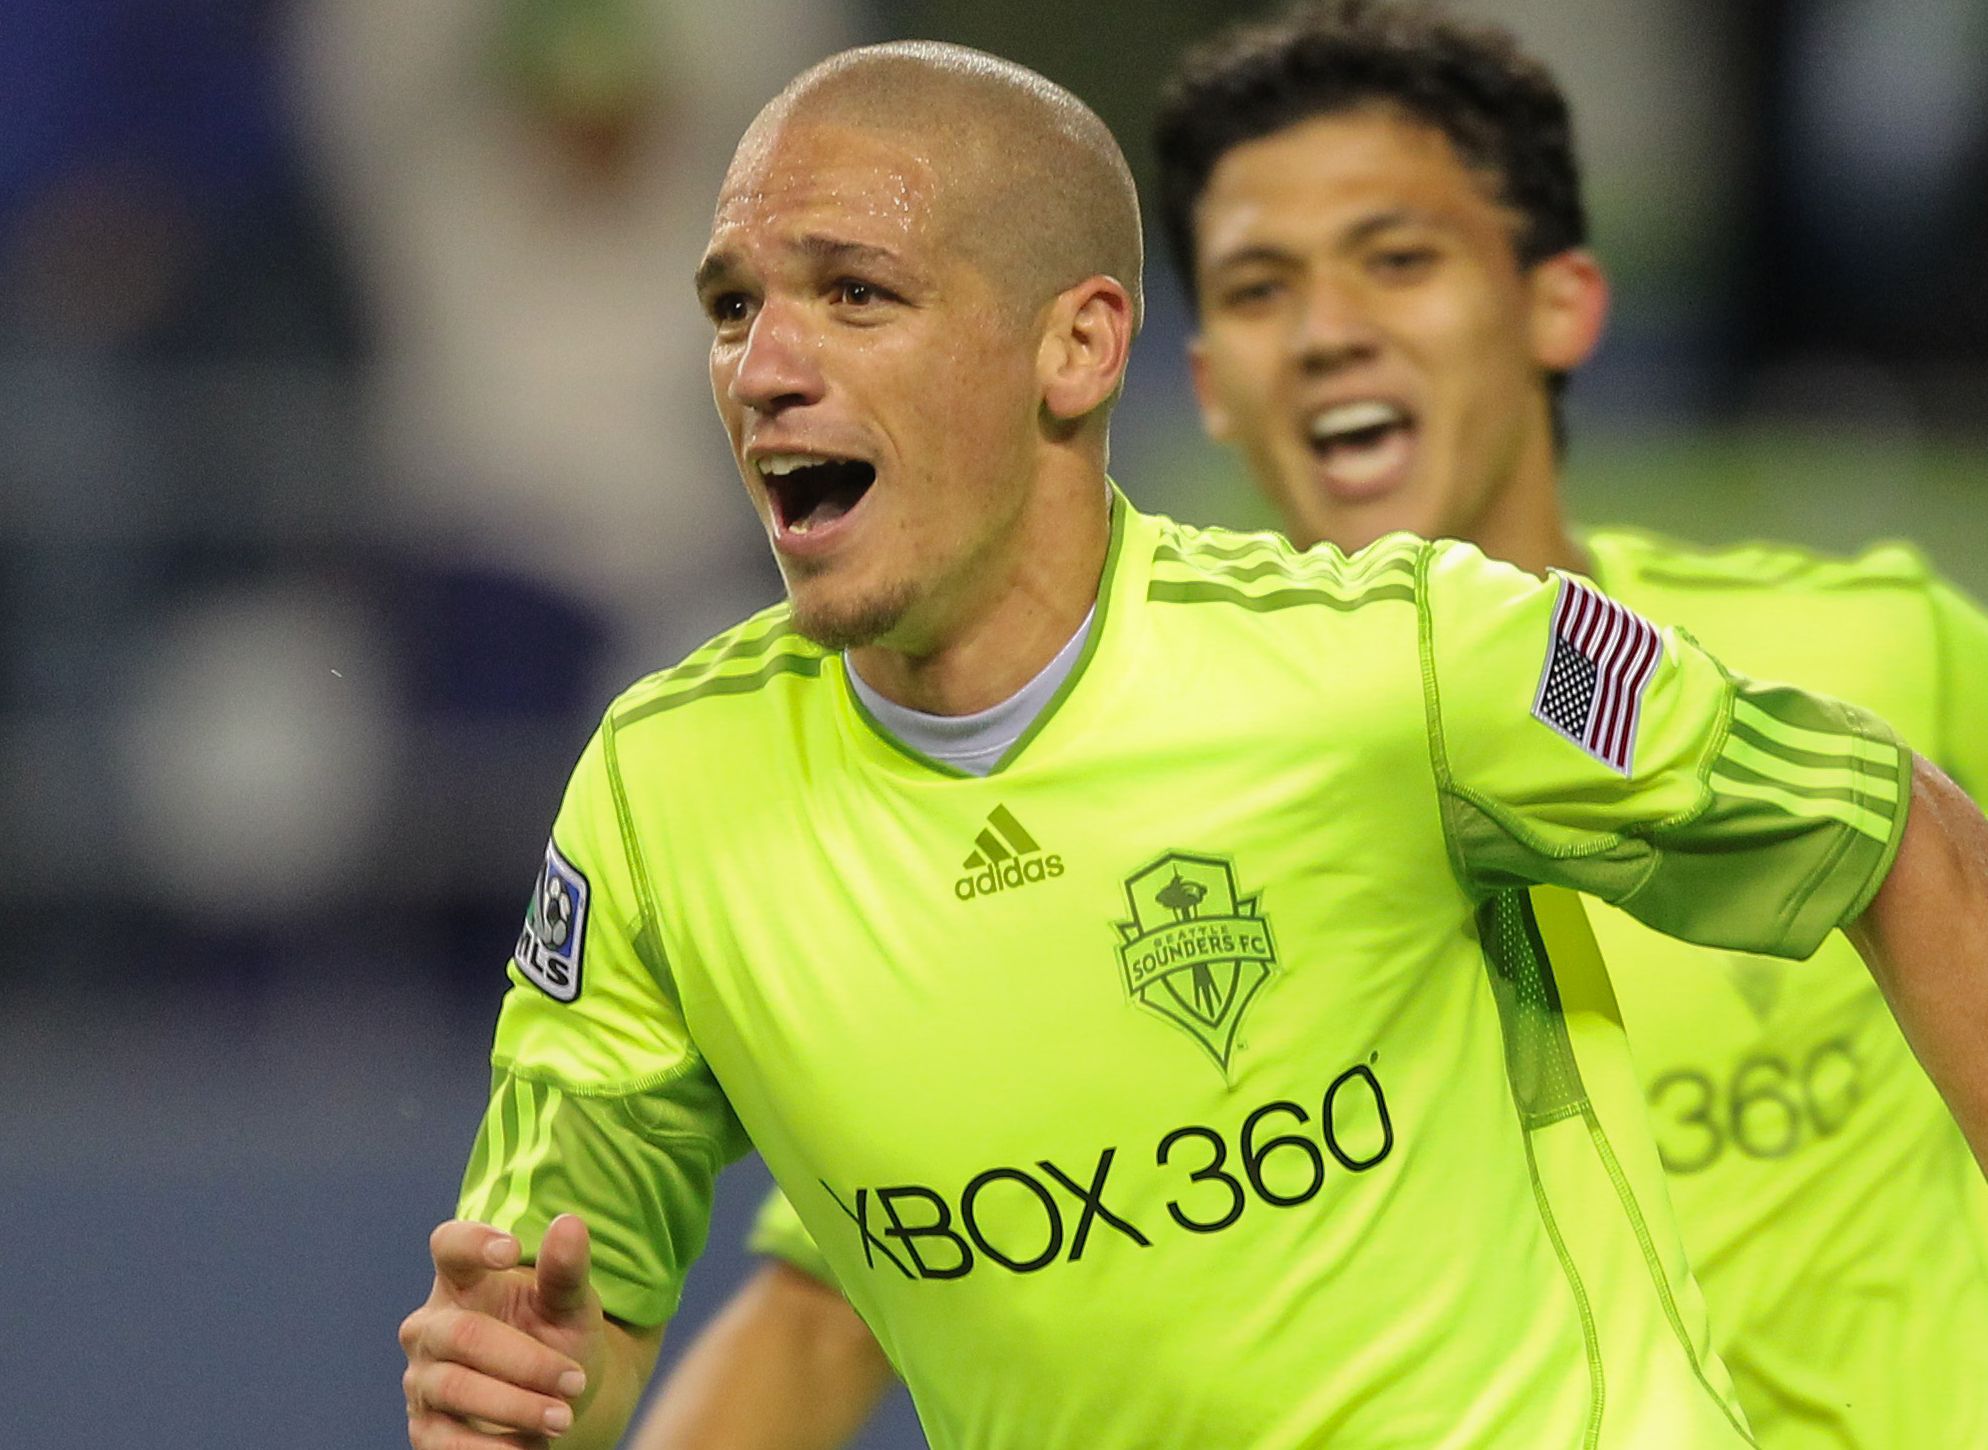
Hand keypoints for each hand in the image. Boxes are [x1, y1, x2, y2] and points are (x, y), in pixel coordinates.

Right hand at [401, 1213, 602, 1446]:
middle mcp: (431, 1326)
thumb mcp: (570, 1305)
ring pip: (455, 1388)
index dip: (472, 1242)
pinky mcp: (425, 1429)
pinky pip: (446, 1443)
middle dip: (524, 1362)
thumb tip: (570, 1223)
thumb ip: (566, 1270)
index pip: (449, 1246)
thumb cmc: (555, 1336)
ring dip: (514, 1407)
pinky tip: (533, 1449)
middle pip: (464, 1334)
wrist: (556, 1401)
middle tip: (575, 1382)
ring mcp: (422, 1378)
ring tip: (564, 1418)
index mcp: (463, 1280)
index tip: (512, 1249)